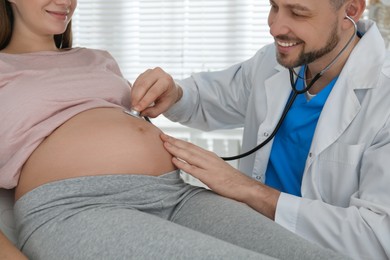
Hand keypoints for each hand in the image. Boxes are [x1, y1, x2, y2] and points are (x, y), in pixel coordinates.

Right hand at [131, 67, 181, 117]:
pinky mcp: (143, 74)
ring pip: (138, 84)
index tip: (137, 109)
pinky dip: (133, 92)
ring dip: (134, 96)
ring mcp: (150, 72)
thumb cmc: (167, 97)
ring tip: (134, 105)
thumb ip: (154, 111)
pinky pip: (135, 83)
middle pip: (144, 85)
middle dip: (137, 98)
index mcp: (167, 80)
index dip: (144, 100)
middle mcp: (158, 73)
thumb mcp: (164, 107)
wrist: (169, 87)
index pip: (154, 91)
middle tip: (133, 108)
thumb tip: (142, 112)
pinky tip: (134, 99)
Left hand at [160, 133, 279, 218]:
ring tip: (164, 144)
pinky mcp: (209, 177)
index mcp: (209, 156)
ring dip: (176, 149)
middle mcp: (208, 158)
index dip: (178, 141)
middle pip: (188, 147)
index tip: (168, 137)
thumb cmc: (230, 180)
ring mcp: (208, 167)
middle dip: (174, 141)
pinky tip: (175, 160)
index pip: (191, 146)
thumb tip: (193, 164)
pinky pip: (193, 169)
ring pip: (189, 155)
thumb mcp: (216, 168)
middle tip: (161, 136)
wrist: (244, 187)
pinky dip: (183, 164)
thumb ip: (204, 165)